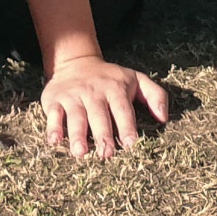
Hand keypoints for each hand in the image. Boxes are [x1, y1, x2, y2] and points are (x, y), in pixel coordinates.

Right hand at [40, 55, 170, 158]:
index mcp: (115, 89)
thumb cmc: (110, 78)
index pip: (122, 109)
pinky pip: (52, 114)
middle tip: (106, 154)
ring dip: (77, 135)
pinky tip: (54, 141)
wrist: (75, 62)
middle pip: (98, 115)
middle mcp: (93, 92)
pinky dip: (52, 127)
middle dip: (102, 135)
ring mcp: (73, 96)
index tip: (130, 144)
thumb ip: (155, 95)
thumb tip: (163, 118)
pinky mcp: (54, 100)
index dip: (126, 126)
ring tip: (80, 153)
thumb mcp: (136, 79)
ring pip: (75, 116)